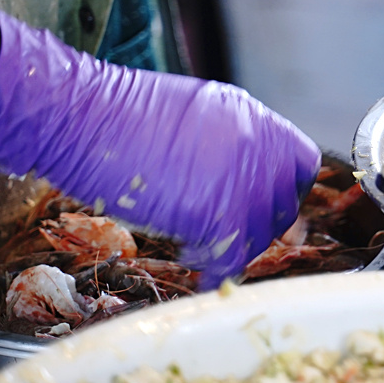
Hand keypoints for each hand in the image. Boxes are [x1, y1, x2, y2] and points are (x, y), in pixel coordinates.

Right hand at [0, 11, 320, 288]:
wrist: (81, 115)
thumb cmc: (120, 114)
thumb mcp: (196, 112)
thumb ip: (229, 140)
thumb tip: (240, 173)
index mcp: (256, 119)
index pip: (302, 164)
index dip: (284, 189)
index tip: (264, 204)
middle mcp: (260, 147)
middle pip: (284, 204)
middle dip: (256, 224)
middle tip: (224, 232)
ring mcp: (243, 180)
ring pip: (259, 235)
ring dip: (231, 247)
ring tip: (196, 248)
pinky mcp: (217, 213)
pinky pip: (232, 257)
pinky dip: (216, 270)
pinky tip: (196, 268)